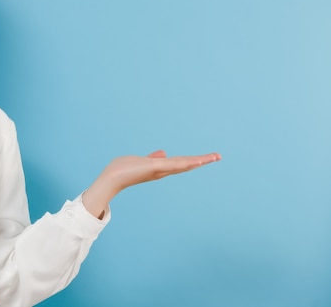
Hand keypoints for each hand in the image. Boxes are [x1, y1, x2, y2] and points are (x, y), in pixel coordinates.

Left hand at [82, 150, 220, 218]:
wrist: (111, 178)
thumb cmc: (122, 170)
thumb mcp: (140, 160)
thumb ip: (153, 158)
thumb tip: (164, 152)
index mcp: (160, 168)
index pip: (180, 163)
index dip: (194, 160)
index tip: (207, 157)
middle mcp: (162, 171)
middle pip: (186, 164)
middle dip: (202, 160)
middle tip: (218, 156)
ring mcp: (160, 170)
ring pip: (183, 164)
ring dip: (199, 160)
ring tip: (214, 156)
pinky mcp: (155, 167)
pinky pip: (174, 164)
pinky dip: (187, 163)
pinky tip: (197, 161)